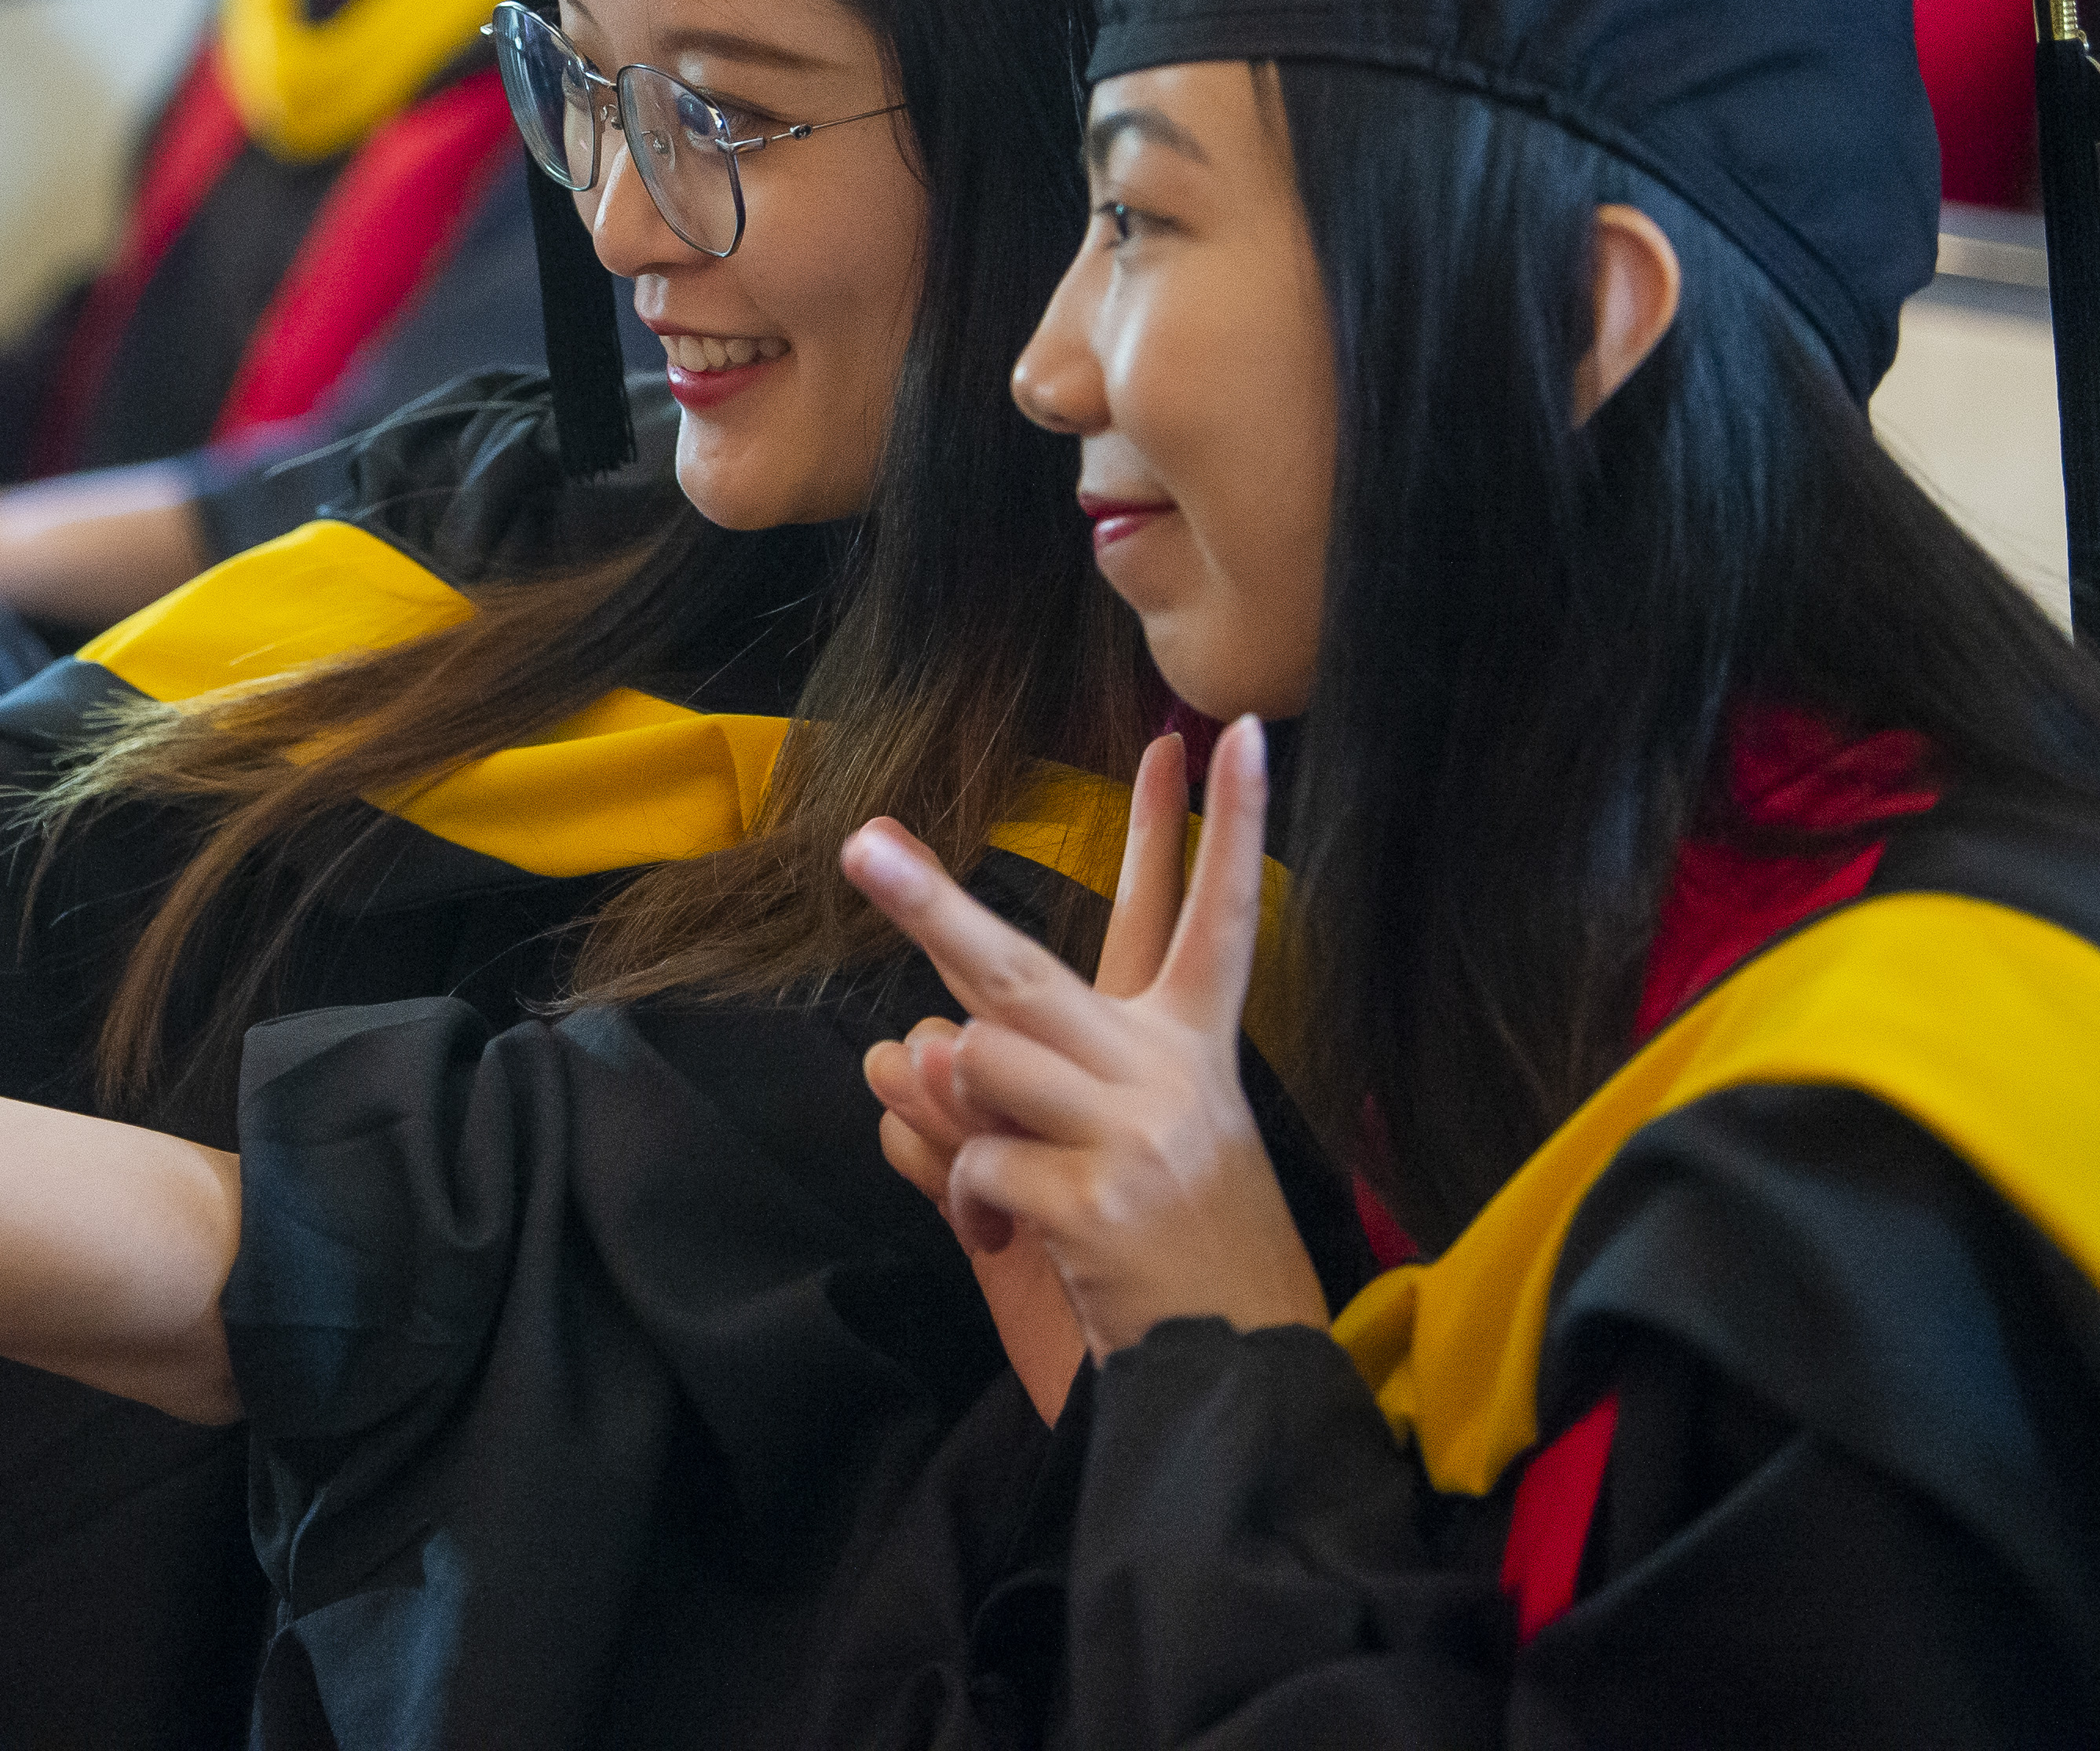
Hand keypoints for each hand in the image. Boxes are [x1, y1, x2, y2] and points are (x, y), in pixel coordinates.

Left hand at [852, 734, 1185, 1418]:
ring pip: (981, 1062)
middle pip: (1025, 967)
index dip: (1228, 827)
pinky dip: (972, 1204)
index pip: (1214, 914)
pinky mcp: (1095, 1200)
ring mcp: (1134, 1133)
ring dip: (965, 1115)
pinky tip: (1019, 1238)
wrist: (1236, 1366)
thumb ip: (1034, 1070)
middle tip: (861, 843)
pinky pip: (973, 1161)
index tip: (1238, 734)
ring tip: (1018, 1177)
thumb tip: (913, 1042)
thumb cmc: (1170, 1238)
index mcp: (1197, 1045)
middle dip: (934, 901)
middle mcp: (1170, 1073)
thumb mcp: (1133, 1133)